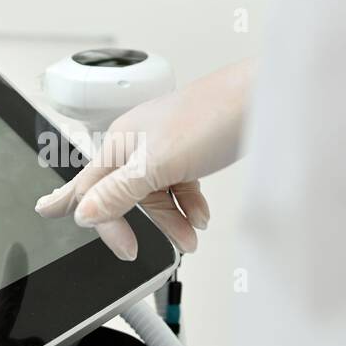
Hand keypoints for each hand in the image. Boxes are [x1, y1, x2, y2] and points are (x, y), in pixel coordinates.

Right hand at [34, 59, 253, 260]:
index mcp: (120, 142)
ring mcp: (163, 146)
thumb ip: (117, 191)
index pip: (89, 189)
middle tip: (155, 247)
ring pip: (154, 193)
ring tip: (190, 236)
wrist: (262, 96)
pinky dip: (187, 203)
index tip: (125, 248)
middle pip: (124, 195)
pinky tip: (200, 216)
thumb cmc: (211, 117)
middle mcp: (136, 143)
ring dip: (171, 218)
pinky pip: (177, 185)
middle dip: (144, 224)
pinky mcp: (187, 151)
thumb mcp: (157, 164)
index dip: (97, 221)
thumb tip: (83, 213)